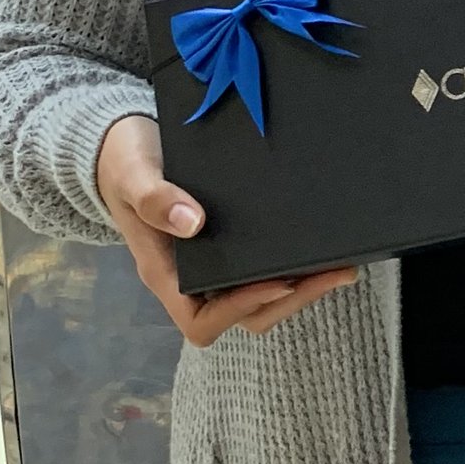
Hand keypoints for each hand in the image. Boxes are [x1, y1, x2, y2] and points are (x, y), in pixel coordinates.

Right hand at [94, 113, 358, 346]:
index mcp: (164, 273)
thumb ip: (153, 198)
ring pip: (261, 296)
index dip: (241, 309)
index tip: (278, 281)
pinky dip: (296, 265)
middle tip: (336, 272)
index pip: (202, 319)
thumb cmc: (123, 162)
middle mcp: (192, 276)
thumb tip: (192, 223)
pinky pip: (264, 268)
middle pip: (245, 314)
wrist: (126, 144)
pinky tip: (323, 246)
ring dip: (302, 287)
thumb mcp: (131, 174)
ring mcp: (214, 263)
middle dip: (291, 298)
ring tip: (342, 264)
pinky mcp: (232, 245)